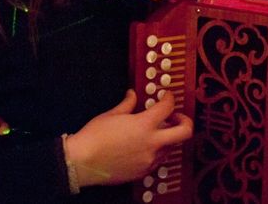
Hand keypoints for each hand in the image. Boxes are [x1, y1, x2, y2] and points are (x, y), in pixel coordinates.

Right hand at [65, 90, 192, 186]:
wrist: (83, 162)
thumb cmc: (94, 136)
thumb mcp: (111, 114)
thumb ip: (127, 104)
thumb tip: (132, 95)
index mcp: (144, 125)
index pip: (168, 107)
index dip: (170, 98)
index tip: (167, 97)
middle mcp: (152, 143)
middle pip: (185, 132)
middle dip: (185, 121)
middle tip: (175, 117)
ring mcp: (149, 160)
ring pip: (171, 147)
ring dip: (168, 138)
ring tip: (155, 132)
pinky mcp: (143, 172)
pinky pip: (158, 160)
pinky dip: (157, 151)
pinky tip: (144, 147)